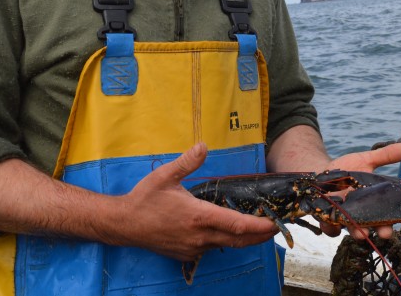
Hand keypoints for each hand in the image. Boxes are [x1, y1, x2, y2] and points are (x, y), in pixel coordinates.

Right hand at [113, 142, 277, 262]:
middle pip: (239, 240)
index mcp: (198, 216)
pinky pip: (212, 248)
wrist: (124, 225)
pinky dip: (226, 240)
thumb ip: (187, 161)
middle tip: (277, 226)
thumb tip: (203, 146)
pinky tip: (229, 231)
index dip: (259, 226)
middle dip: (261, 235)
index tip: (275, 223)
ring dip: (244, 238)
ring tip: (259, 227)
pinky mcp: (187, 254)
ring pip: (227, 245)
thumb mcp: (165, 176)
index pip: (237, 225)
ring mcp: (193, 248)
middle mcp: (199, 236)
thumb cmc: (145, 199)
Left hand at [322, 141, 400, 240]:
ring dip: (359, 233)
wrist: (320, 174)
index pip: (390, 214)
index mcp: (375, 203)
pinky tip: (333, 221)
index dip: (398, 217)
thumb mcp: (366, 160)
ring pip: (354, 232)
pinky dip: (333, 227)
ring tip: (361, 232)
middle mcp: (363, 215)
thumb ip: (386, 155)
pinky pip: (332, 229)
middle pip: (376, 228)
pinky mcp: (328, 221)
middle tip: (385, 233)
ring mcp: (346, 219)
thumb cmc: (347, 169)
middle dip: (381, 231)